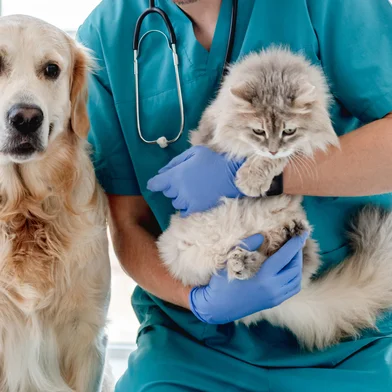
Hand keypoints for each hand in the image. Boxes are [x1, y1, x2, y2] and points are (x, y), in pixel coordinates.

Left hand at [147, 146, 243, 216]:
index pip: (156, 183)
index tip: (156, 184)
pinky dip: (186, 207)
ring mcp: (187, 200)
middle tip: (183, 181)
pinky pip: (184, 212)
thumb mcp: (193, 153)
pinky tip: (192, 201)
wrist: (231, 174)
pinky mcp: (196, 208)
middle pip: (167, 193)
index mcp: (176, 174)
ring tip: (190, 191)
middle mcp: (179, 189)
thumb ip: (175, 162)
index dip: (154, 184)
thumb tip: (161, 172)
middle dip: (171, 187)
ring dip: (179, 197)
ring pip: (175, 202)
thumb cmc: (212, 160)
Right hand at [189, 232, 306, 323]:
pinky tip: (290, 268)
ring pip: (296, 279)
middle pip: (294, 268)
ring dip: (298, 264)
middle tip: (297, 240)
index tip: (302, 232)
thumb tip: (262, 235)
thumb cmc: (222, 283)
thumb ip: (248, 245)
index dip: (295, 243)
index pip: (285, 257)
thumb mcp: (232, 260)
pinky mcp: (274, 302)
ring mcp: (275, 298)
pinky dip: (295, 276)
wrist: (217, 307)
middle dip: (298, 252)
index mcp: (264, 278)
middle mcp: (274, 289)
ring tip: (294, 252)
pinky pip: (292, 288)